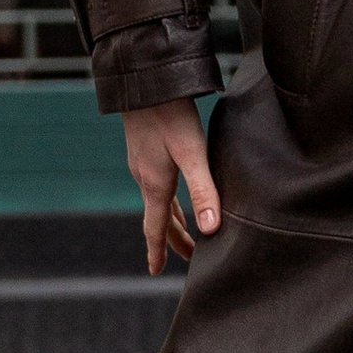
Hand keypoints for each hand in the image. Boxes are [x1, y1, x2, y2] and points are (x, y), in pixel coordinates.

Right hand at [123, 97, 219, 273]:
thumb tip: (210, 229)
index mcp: (155, 184)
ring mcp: (141, 163)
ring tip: (184, 229)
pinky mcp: (144, 149)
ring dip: (169, 218)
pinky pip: (154, 184)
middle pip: (158, 217)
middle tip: (187, 256)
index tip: (155, 271)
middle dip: (172, 238)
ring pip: (156, 200)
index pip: (155, 228)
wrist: (144, 81)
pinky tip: (171, 187)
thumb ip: (203, 191)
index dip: (158, 251)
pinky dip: (165, 198)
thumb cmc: (171, 116)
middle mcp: (144, 177)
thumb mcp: (192, 154)